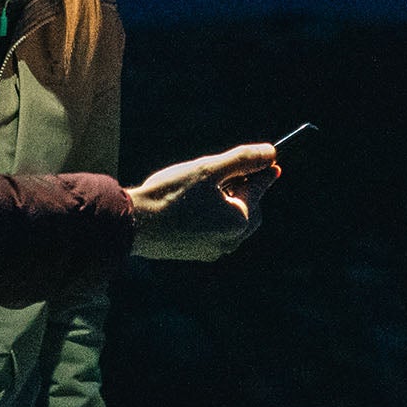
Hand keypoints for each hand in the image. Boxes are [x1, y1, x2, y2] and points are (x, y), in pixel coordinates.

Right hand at [127, 143, 279, 260]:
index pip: (259, 190)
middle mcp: (229, 241)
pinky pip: (213, 232)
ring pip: (229, 221)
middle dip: (244, 190)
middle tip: (235, 172)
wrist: (133, 224)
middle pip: (249, 210)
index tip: (272, 162)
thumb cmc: (171, 194)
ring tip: (207, 186)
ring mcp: (211, 250)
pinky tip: (192, 204)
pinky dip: (211, 216)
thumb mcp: (209, 170)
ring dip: (226, 203)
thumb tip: (272, 153)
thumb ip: (242, 160)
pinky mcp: (194, 253)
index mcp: (238, 221)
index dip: (264, 172)